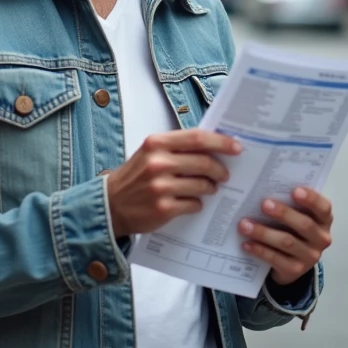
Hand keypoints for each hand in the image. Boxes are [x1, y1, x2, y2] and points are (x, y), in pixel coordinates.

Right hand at [106, 129, 241, 237]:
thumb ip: (178, 147)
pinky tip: (192, 202)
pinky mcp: (163, 208)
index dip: (221, 142)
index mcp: (157, 143)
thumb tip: (214, 146)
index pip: (198, 138)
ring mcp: (161, 187)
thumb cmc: (135, 176)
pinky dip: (198, 203)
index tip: (237, 147)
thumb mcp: (151, 153)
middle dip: (220, 170)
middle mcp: (158, 163)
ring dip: (211, 188)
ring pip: (203, 185)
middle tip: (225, 174)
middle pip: (204, 162)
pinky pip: (194, 204)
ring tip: (209, 188)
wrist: (109, 205)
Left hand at [238, 187, 332, 286]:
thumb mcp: (297, 216)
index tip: (294, 190)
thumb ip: (291, 204)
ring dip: (264, 232)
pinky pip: (276, 259)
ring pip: (287, 242)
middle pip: (305, 225)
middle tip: (264, 204)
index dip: (311, 199)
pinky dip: (260, 250)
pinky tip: (246, 243)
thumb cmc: (293, 230)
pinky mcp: (295, 270)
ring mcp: (309, 257)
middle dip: (283, 213)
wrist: (292, 262)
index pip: (323, 208)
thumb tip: (266, 189)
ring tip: (244, 225)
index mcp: (324, 220)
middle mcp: (321, 239)